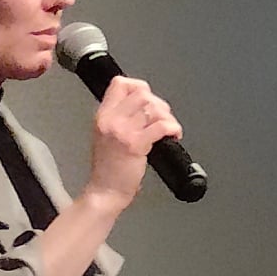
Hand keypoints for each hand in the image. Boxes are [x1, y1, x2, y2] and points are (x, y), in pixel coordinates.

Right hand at [83, 76, 181, 213]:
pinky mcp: (136, 145)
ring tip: (167, 128)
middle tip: (161, 118)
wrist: (105, 192)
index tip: (147, 100)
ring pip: (152, 106)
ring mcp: (122, 132)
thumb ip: (119, 118)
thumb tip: (144, 106)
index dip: (139, 87)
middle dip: (157, 103)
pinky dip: (173, 128)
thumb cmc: (107, 170)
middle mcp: (111, 120)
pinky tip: (173, 135)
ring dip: (166, 116)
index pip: (120, 83)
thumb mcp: (105, 135)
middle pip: (141, 92)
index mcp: (103, 116)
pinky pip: (161, 126)